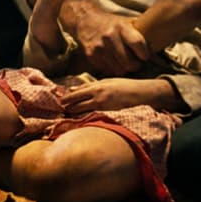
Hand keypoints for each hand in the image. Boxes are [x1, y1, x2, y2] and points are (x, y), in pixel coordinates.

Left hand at [59, 78, 174, 113]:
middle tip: (58, 107)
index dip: (68, 95)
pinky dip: (84, 116)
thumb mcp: (109, 82)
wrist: (142, 92)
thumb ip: (95, 86)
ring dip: (73, 110)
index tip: (60, 99)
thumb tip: (79, 89)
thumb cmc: (126, 87)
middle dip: (66, 103)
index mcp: (98, 84)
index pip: (78, 90)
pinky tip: (79, 119)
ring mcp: (102, 102)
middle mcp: (97, 92)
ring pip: (82, 107)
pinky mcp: (108, 110)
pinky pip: (92, 114)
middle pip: (76, 98)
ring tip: (65, 114)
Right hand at [65, 3, 149, 76]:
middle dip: (136, 65)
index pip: (138, 44)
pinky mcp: (92, 55)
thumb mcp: (127, 22)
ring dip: (125, 69)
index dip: (144, 54)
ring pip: (119, 69)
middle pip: (129, 62)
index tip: (145, 56)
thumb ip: (141, 31)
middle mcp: (110, 37)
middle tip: (136, 63)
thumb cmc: (112, 23)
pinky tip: (114, 62)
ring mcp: (99, 47)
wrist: (86, 21)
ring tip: (126, 63)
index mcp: (121, 27)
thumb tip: (162, 39)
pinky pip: (108, 70)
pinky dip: (113, 69)